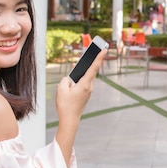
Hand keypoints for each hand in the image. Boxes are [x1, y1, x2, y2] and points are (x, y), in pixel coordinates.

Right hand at [55, 48, 106, 163]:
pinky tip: (74, 76)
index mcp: (85, 84)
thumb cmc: (65, 105)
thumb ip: (65, 80)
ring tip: (79, 62)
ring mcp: (88, 91)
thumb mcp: (61, 89)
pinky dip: (79, 78)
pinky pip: (83, 82)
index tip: (104, 49)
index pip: (93, 68)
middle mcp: (89, 87)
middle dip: (90, 60)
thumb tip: (69, 78)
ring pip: (85, 77)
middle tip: (94, 48)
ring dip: (81, 71)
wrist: (70, 120)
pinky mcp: (85, 94)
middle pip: (90, 70)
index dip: (99, 57)